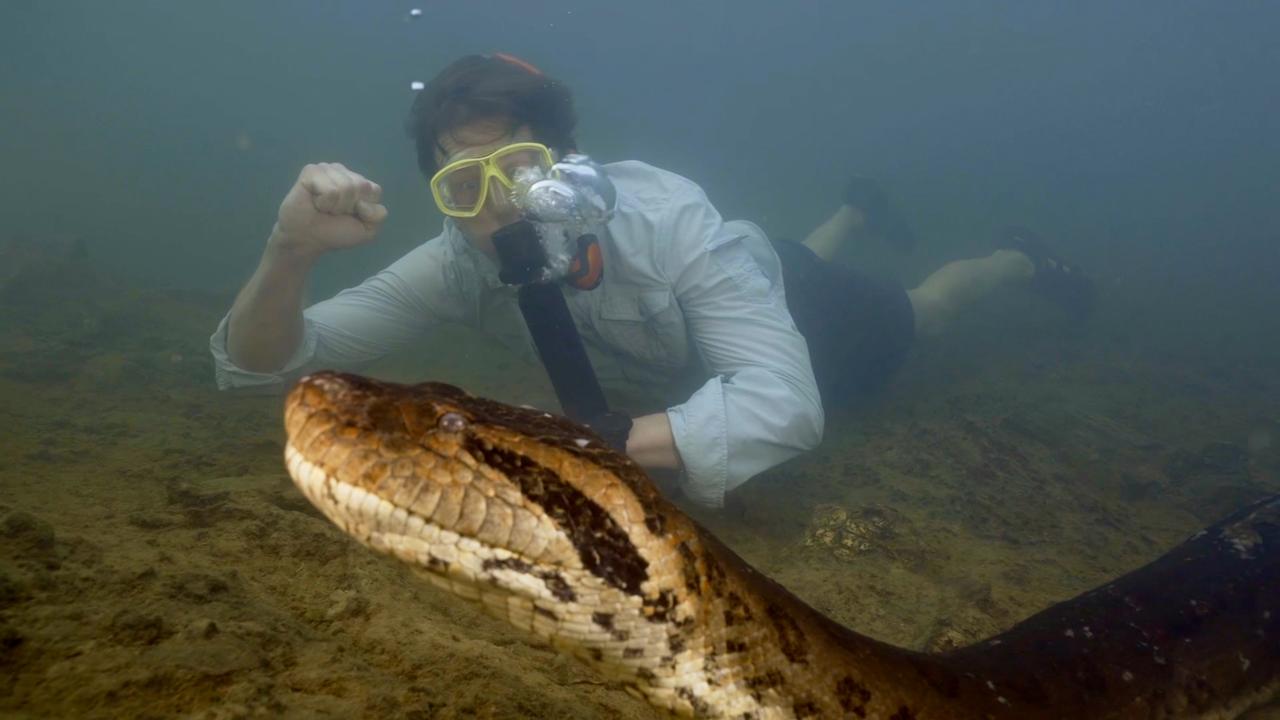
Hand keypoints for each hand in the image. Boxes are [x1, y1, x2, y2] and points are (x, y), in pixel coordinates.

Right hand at [271, 163, 387, 259]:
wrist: (307, 239)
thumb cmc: (335, 232)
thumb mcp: (367, 230)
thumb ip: (378, 215)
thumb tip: (363, 202)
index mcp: (360, 183)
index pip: (374, 190)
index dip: (365, 210)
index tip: (351, 216)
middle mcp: (344, 173)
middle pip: (361, 186)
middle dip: (349, 207)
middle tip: (334, 212)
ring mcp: (327, 169)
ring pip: (346, 187)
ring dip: (335, 206)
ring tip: (324, 208)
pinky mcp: (311, 171)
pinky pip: (330, 190)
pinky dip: (324, 203)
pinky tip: (315, 203)